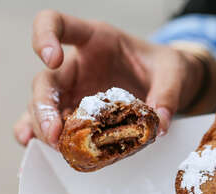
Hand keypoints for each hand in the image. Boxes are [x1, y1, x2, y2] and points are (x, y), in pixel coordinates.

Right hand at [14, 10, 205, 147]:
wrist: (166, 84)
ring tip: (58, 146)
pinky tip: (42, 147)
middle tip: (55, 132)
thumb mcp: (173, 71)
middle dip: (44, 105)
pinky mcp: (77, 113)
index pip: (56, 24)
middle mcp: (78, 66)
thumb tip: (159, 124)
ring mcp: (75, 91)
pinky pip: (53, 123)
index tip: (52, 60)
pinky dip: (44, 135)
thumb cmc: (163, 68)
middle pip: (45, 79)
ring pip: (42, 105)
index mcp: (95, 40)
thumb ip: (168, 92)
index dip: (44, 36)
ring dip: (44, 126)